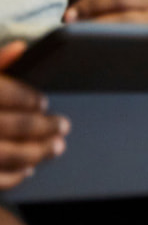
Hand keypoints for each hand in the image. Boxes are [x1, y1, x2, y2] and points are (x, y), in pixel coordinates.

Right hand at [0, 43, 70, 189]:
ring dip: (36, 152)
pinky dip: (13, 176)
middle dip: (42, 126)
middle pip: (9, 125)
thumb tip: (20, 48)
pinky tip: (29, 168)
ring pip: (4, 154)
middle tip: (63, 125)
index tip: (44, 102)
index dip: (26, 98)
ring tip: (57, 146)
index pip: (1, 92)